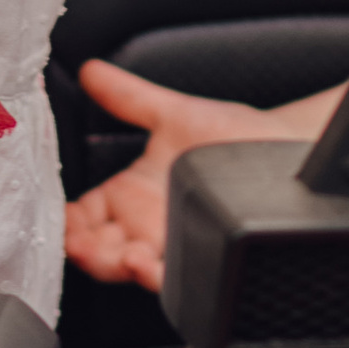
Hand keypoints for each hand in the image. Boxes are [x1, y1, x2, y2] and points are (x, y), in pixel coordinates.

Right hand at [61, 62, 304, 287]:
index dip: (66, 221)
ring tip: (115, 254)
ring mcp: (173, 240)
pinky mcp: (202, 251)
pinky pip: (170, 277)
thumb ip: (130, 97)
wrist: (290, 147)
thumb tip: (91, 70)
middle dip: (84, 251)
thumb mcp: (174, 114)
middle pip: (99, 248)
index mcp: (132, 194)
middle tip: (76, 243)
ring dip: (114, 265)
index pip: (83, 217)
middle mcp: (147, 223)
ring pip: (128, 266)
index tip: (59, 217)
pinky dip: (153, 277)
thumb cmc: (238, 135)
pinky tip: (145, 264)